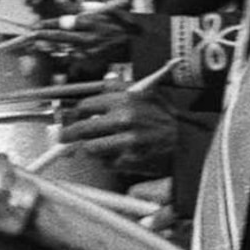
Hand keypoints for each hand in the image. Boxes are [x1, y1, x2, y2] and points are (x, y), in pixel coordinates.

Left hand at [43, 3, 135, 65]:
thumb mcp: (96, 9)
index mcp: (90, 21)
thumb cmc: (113, 20)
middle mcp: (89, 36)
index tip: (36, 25)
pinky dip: (62, 55)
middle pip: (62, 37)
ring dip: (50, 47)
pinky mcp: (91, 59)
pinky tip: (53, 52)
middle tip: (32, 34)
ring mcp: (89, 49)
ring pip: (65, 49)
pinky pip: (72, 58)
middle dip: (45, 36)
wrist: (130, 39)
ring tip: (38, 45)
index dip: (49, 24)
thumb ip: (75, 6)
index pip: (65, 22)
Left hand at [55, 88, 178, 176]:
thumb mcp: (146, 92)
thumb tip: (101, 86)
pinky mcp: (130, 160)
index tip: (74, 117)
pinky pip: (107, 163)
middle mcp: (124, 119)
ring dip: (90, 149)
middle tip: (63, 138)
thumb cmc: (165, 115)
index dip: (77, 113)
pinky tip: (116, 155)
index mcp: (125, 99)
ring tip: (95, 147)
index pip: (86, 106)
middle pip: (82, 128)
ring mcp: (126, 141)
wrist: (186, 138)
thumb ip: (121, 88)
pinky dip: (108, 161)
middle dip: (69, 134)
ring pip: (91, 148)